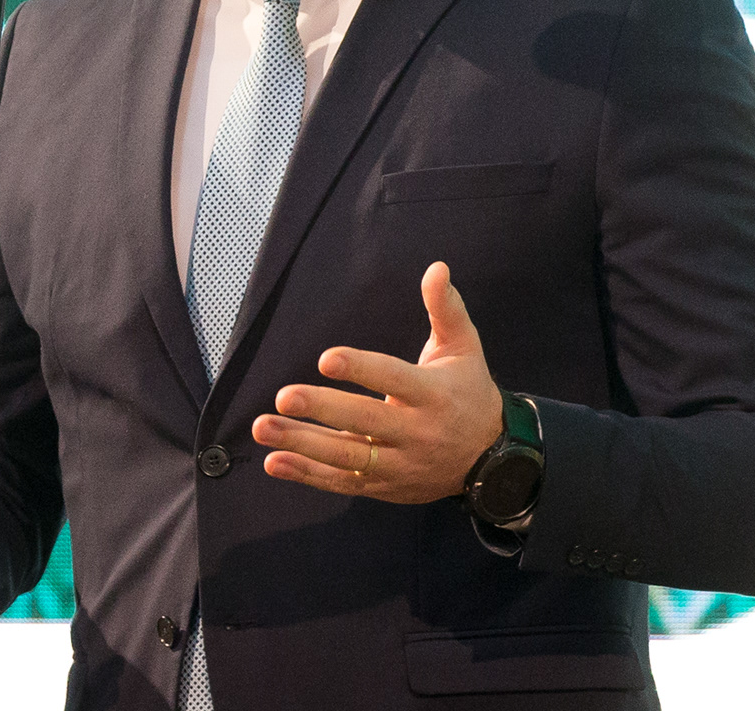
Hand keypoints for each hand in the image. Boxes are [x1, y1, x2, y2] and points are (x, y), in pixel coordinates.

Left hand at [254, 261, 503, 502]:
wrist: (491, 460)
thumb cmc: (468, 391)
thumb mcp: (464, 348)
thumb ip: (446, 308)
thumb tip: (436, 268)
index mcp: (433, 394)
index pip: (394, 380)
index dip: (361, 369)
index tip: (326, 358)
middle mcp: (417, 432)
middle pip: (365, 422)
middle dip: (323, 409)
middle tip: (284, 397)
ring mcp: (400, 464)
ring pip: (348, 457)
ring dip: (303, 444)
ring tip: (264, 427)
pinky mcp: (385, 487)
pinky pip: (343, 482)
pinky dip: (307, 474)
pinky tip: (274, 462)